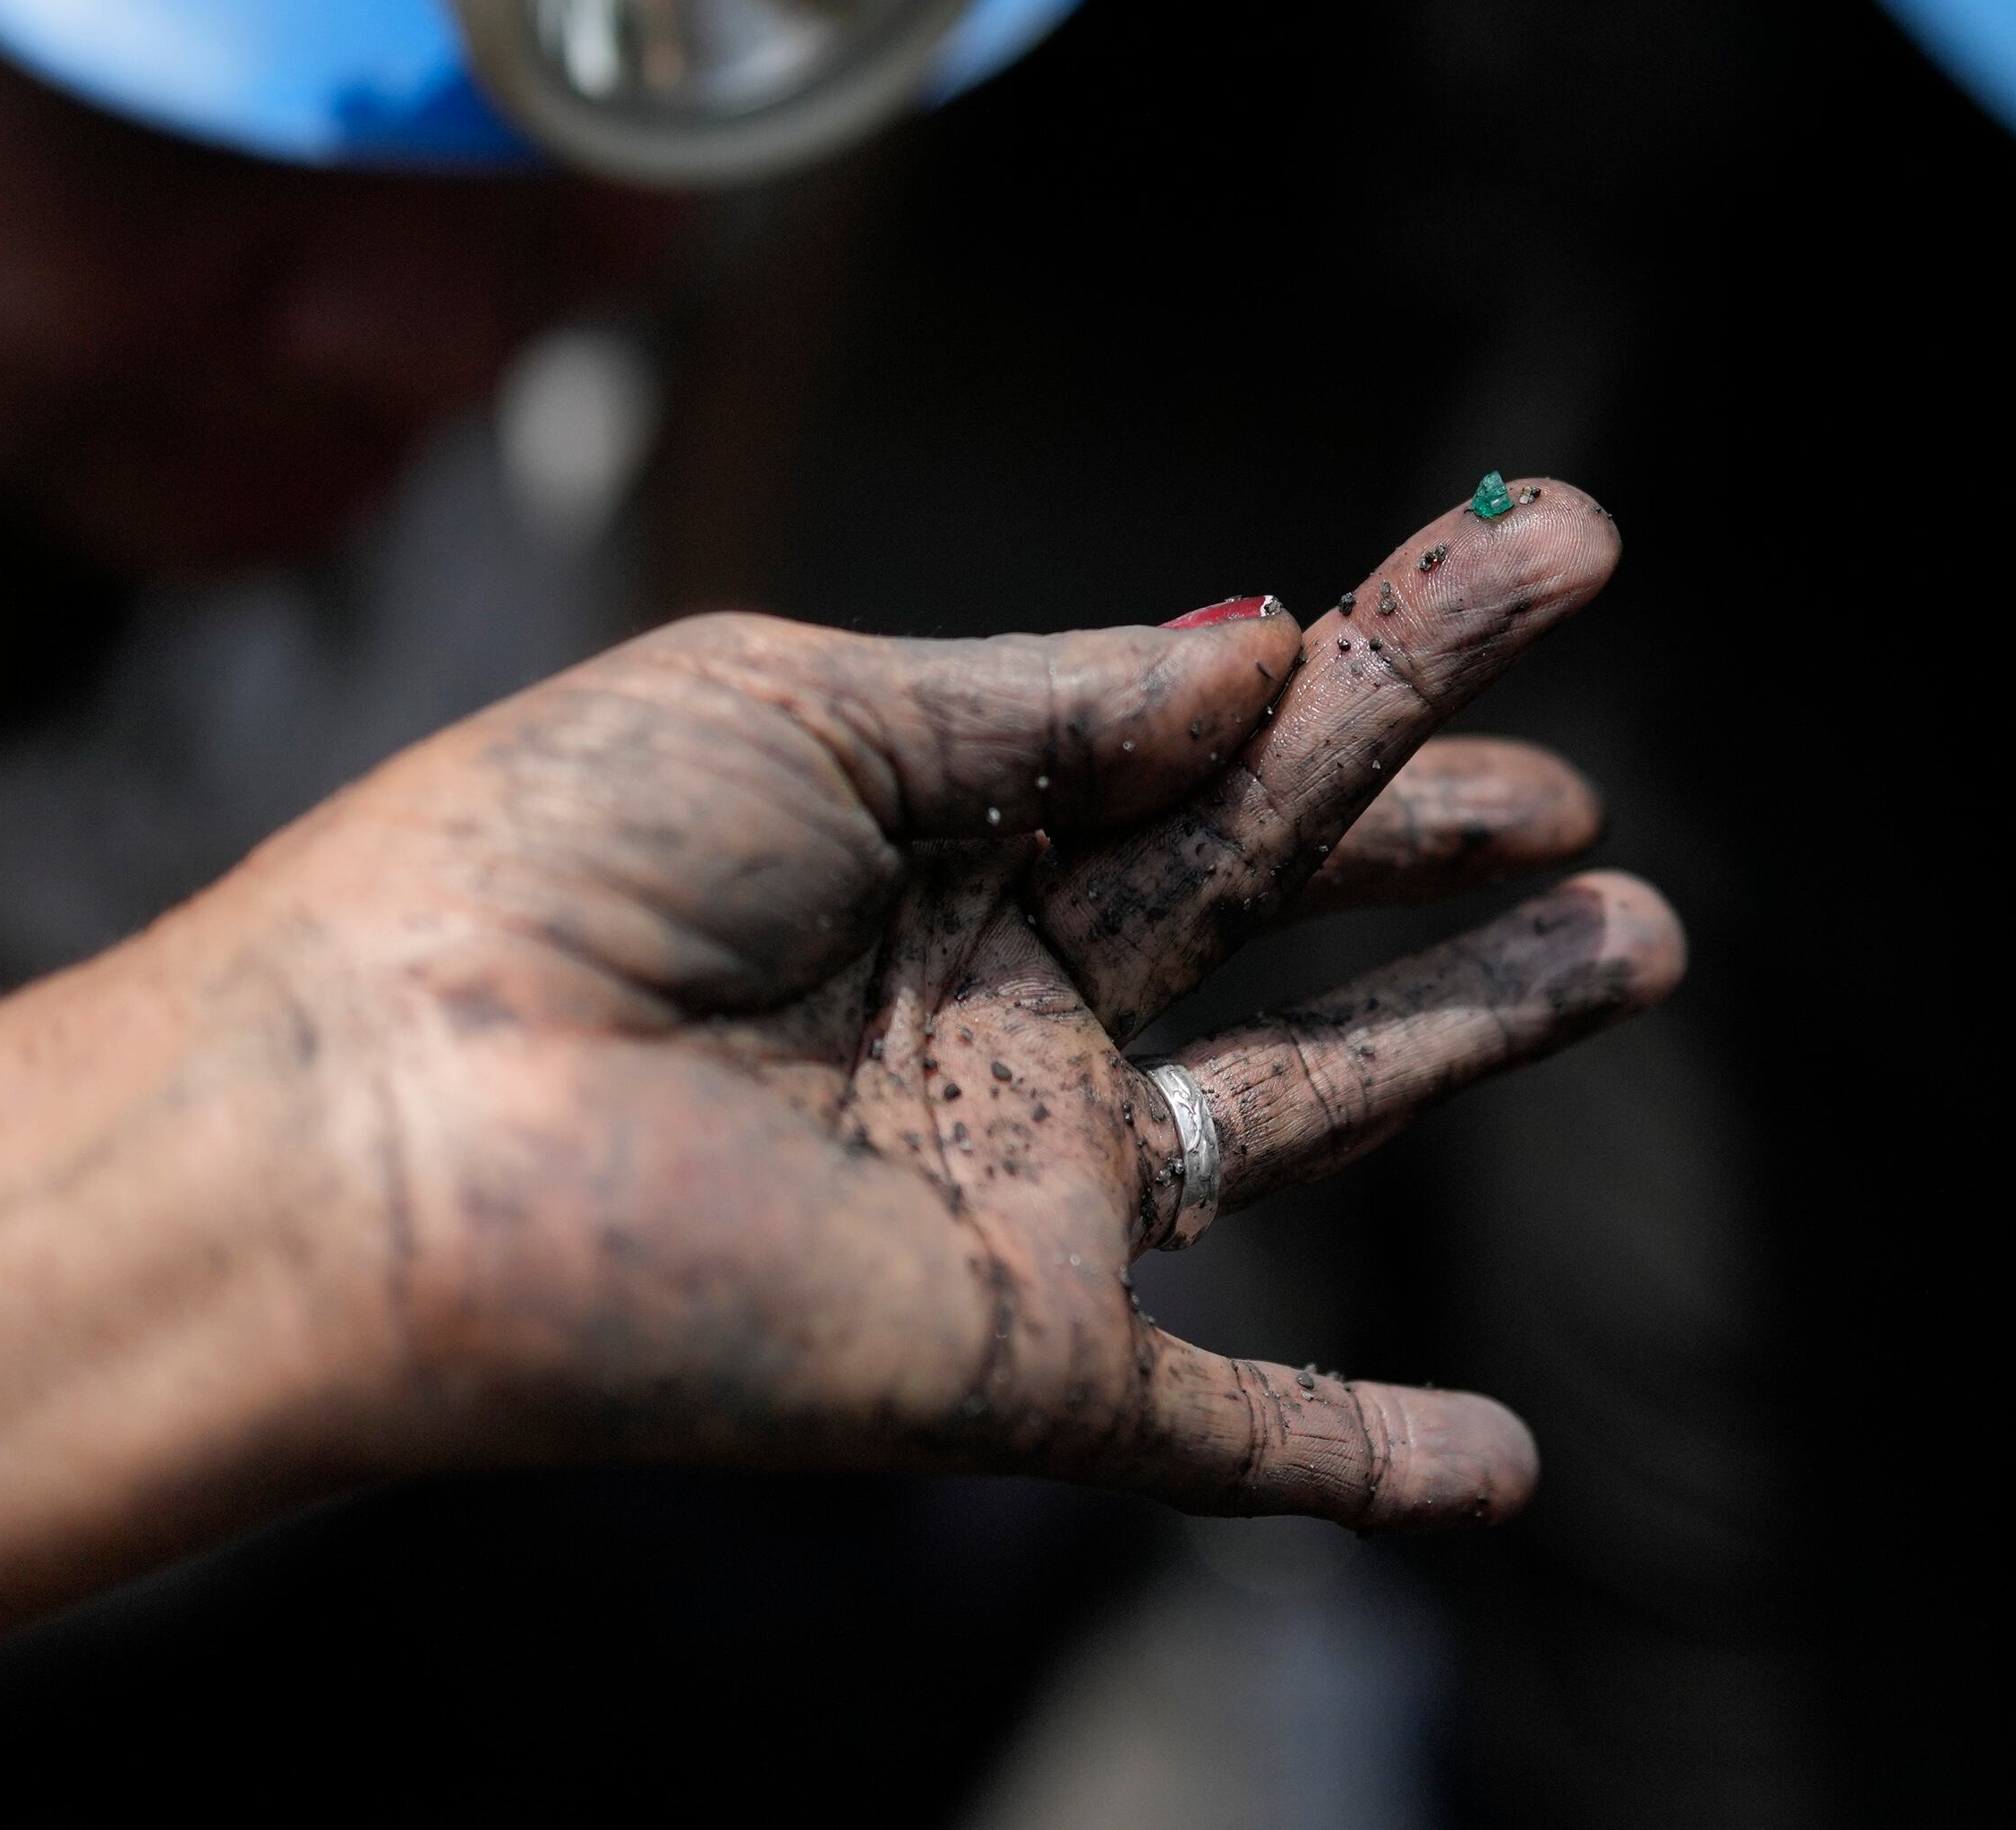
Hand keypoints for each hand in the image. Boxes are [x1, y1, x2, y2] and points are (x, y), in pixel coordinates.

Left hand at [297, 472, 1670, 1521]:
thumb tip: (1267, 644)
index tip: (1550, 545)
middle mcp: (990, 999)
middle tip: (1599, 772)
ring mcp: (1015, 1179)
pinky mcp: (1014, 1354)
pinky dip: (1369, 1463)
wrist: (371, 1123)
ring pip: (1304, 1108)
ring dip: (1474, 1034)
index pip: (1212, 730)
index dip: (1389, 649)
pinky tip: (1503, 1470)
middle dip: (1447, 821)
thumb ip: (1056, 694)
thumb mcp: (805, 701)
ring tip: (1645, 936)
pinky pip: (1230, 1433)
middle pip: (1281, 894)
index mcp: (932, 828)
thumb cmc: (533, 872)